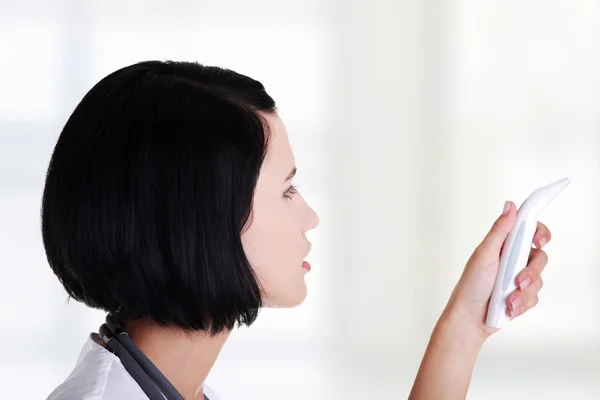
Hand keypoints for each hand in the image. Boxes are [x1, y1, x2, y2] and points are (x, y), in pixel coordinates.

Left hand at [441, 201, 551, 340]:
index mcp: (503, 245)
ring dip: (524, 292)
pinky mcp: (522, 296)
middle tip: (518, 280)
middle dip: (531, 271)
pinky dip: (522, 303)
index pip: (529, 230)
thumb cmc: (471, 284)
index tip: (540, 241)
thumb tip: (510, 205)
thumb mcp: (485, 254)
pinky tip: (509, 308)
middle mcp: (512, 259)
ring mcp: (518, 278)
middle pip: (540, 257)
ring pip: (539, 279)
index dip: (540, 233)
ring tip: (508, 300)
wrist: (470, 318)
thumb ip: (500, 231)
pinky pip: (535, 297)